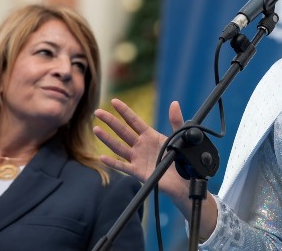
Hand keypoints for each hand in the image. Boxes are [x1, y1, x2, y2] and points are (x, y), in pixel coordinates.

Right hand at [94, 99, 217, 232]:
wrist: (185, 180)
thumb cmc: (182, 158)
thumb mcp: (180, 137)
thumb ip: (176, 121)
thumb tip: (174, 103)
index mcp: (150, 136)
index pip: (134, 121)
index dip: (124, 111)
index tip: (114, 101)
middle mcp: (141, 146)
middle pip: (123, 131)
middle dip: (110, 121)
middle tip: (97, 111)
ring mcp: (138, 159)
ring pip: (119, 147)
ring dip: (107, 139)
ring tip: (96, 129)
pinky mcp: (138, 172)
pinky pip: (123, 166)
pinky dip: (113, 163)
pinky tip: (102, 157)